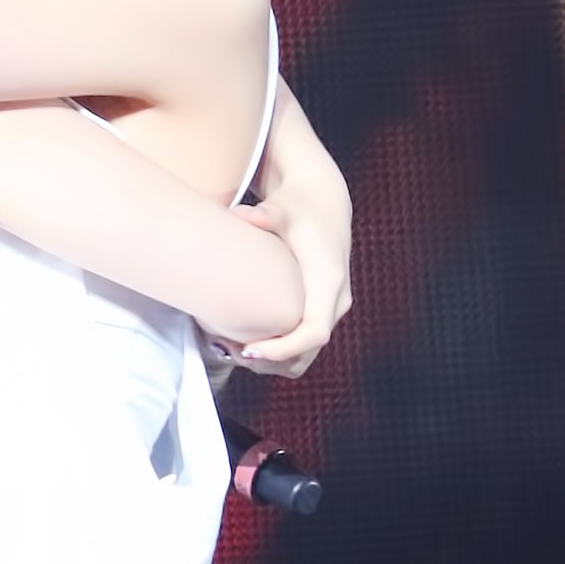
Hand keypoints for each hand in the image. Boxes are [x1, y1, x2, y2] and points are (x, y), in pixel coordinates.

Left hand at [212, 197, 351, 377]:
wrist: (320, 202)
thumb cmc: (298, 206)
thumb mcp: (283, 208)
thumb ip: (266, 214)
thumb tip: (245, 215)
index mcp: (328, 281)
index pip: (314, 332)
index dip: (283, 349)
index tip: (248, 349)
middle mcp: (336, 301)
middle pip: (308, 351)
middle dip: (269, 360)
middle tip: (228, 351)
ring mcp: (331, 309)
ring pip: (305, 355)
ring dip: (271, 361)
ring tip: (232, 349)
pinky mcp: (321, 311)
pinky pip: (302, 345)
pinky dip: (276, 352)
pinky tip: (245, 340)